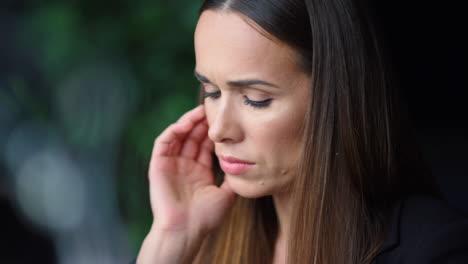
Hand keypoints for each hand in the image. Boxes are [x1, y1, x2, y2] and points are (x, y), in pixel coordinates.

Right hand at [148, 104, 236, 235]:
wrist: (186, 230)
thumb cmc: (205, 218)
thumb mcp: (226, 195)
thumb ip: (233, 179)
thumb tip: (245, 164)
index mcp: (199, 173)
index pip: (206, 146)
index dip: (214, 132)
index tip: (223, 120)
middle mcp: (185, 167)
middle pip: (193, 138)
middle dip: (202, 123)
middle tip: (213, 109)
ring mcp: (171, 165)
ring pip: (179, 136)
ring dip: (188, 122)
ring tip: (200, 111)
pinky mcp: (158, 166)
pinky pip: (164, 142)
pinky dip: (173, 130)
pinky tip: (185, 123)